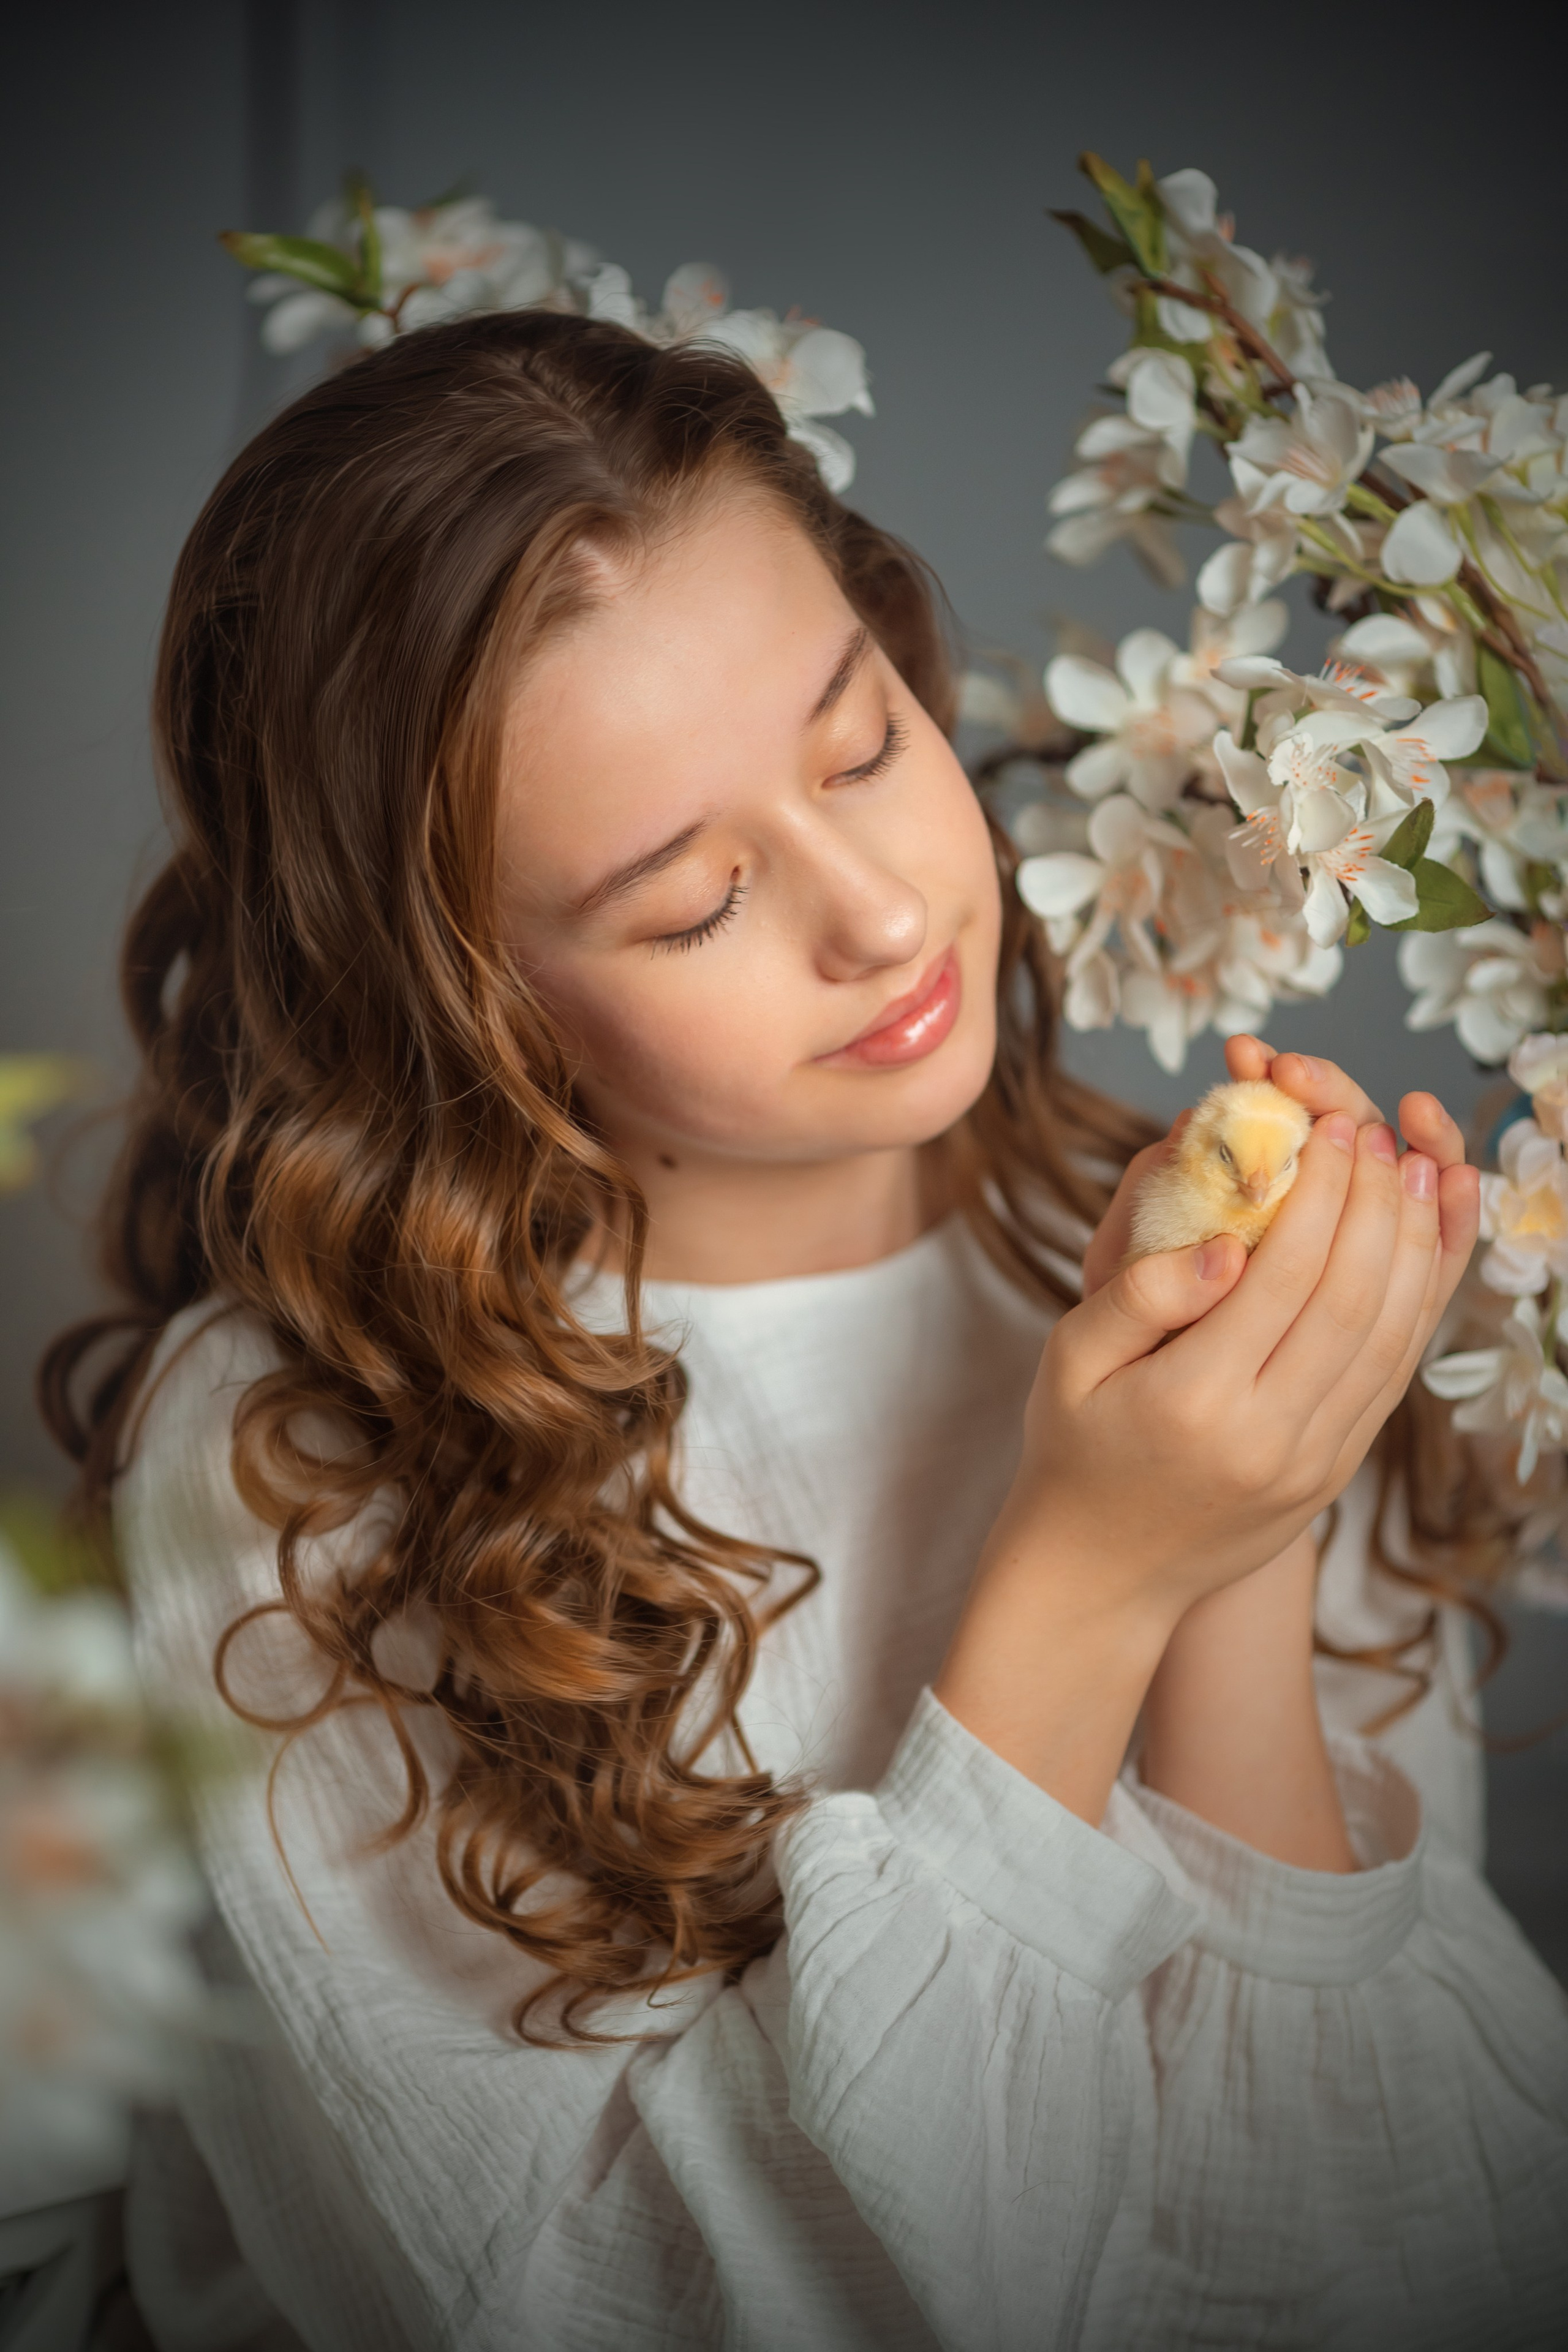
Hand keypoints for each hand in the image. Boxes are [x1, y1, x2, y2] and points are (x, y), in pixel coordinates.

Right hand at [938, 1085, 1478, 1814]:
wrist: (1099, 1574)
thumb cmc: (1072, 1449)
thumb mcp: (1068, 1360)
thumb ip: (1141, 1292)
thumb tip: (1228, 1241)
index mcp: (1193, 1399)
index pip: (1286, 1273)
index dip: (1321, 1190)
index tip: (1330, 1125)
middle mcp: (1267, 1436)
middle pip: (1353, 1297)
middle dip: (1375, 1200)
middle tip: (1376, 1130)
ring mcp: (1312, 1463)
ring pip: (1391, 1338)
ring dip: (1414, 1246)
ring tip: (1417, 1171)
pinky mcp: (1335, 1474)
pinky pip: (1392, 1378)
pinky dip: (1416, 1304)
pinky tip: (1417, 1248)